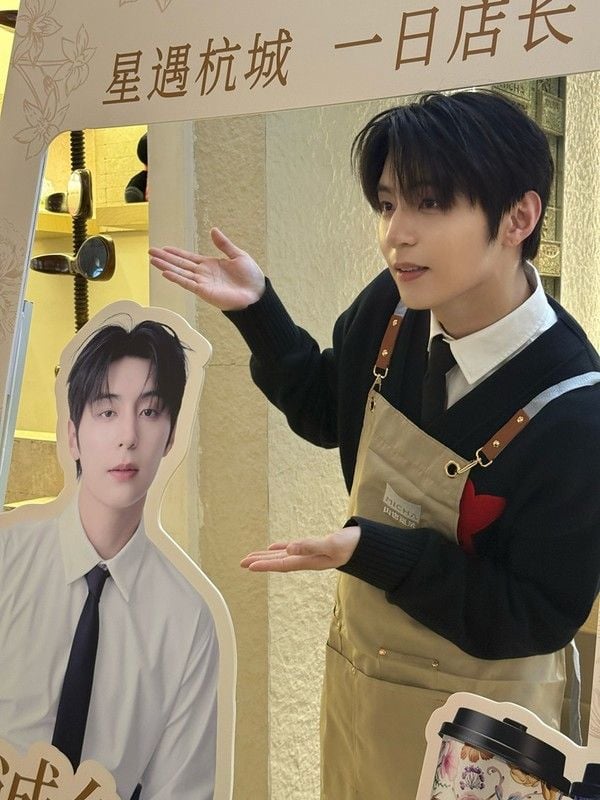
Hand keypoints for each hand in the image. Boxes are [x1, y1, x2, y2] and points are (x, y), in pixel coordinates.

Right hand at [149, 227, 265, 310]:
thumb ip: (224, 244)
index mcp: (210, 264)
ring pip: (181, 273)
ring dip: (166, 267)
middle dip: (165, 258)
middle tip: (150, 252)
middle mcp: (203, 274)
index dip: (176, 253)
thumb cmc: (251, 277)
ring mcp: (203, 283)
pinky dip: (177, 278)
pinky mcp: (205, 292)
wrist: (257, 294)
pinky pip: (188, 284)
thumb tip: (213, 230)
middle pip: (180, 264)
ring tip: (153, 260)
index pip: (189, 257)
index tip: (164, 248)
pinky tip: (166, 273)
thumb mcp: (238, 255)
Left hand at [240, 527, 360, 571]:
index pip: (282, 564)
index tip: (248, 566)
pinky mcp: (315, 547)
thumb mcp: (332, 544)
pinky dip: (282, 548)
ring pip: (284, 556)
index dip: (265, 564)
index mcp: (309, 561)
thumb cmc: (352, 545)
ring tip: (252, 557)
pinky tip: (275, 547)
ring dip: (268, 557)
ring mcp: (311, 554)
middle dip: (261, 562)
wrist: (367, 546)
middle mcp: (307, 559)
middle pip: (279, 562)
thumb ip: (311, 546)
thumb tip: (289, 549)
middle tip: (242, 563)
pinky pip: (294, 549)